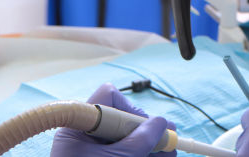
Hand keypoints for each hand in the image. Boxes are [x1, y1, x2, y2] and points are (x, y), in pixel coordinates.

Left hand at [51, 83, 175, 156]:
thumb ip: (141, 140)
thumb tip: (162, 123)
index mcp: (79, 127)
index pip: (107, 97)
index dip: (129, 108)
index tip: (144, 126)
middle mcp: (86, 136)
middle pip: (123, 120)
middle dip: (147, 131)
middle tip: (168, 140)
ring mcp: (94, 152)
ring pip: (128, 140)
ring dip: (150, 146)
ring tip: (170, 153)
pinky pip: (125, 153)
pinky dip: (143, 156)